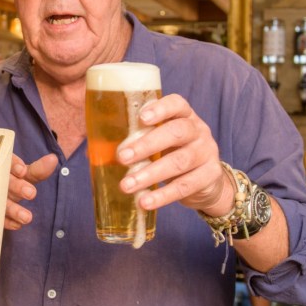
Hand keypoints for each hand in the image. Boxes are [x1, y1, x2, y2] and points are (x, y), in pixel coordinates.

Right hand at [0, 153, 57, 274]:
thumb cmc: (6, 185)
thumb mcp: (21, 177)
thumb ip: (36, 171)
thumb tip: (53, 159)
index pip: (4, 158)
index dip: (13, 164)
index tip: (23, 170)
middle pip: (0, 179)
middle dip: (16, 186)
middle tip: (31, 193)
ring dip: (12, 209)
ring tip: (27, 218)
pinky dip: (3, 221)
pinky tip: (16, 225)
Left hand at [115, 94, 230, 214]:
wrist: (206, 181)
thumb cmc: (172, 154)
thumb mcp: (160, 142)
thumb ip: (137, 140)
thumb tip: (95, 152)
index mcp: (184, 116)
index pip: (177, 104)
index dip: (160, 108)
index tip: (141, 118)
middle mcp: (199, 131)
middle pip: (177, 132)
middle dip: (147, 145)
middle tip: (123, 157)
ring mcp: (207, 153)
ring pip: (180, 162)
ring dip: (150, 174)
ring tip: (127, 185)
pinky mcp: (210, 176)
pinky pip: (185, 186)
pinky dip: (163, 196)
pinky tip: (145, 201)